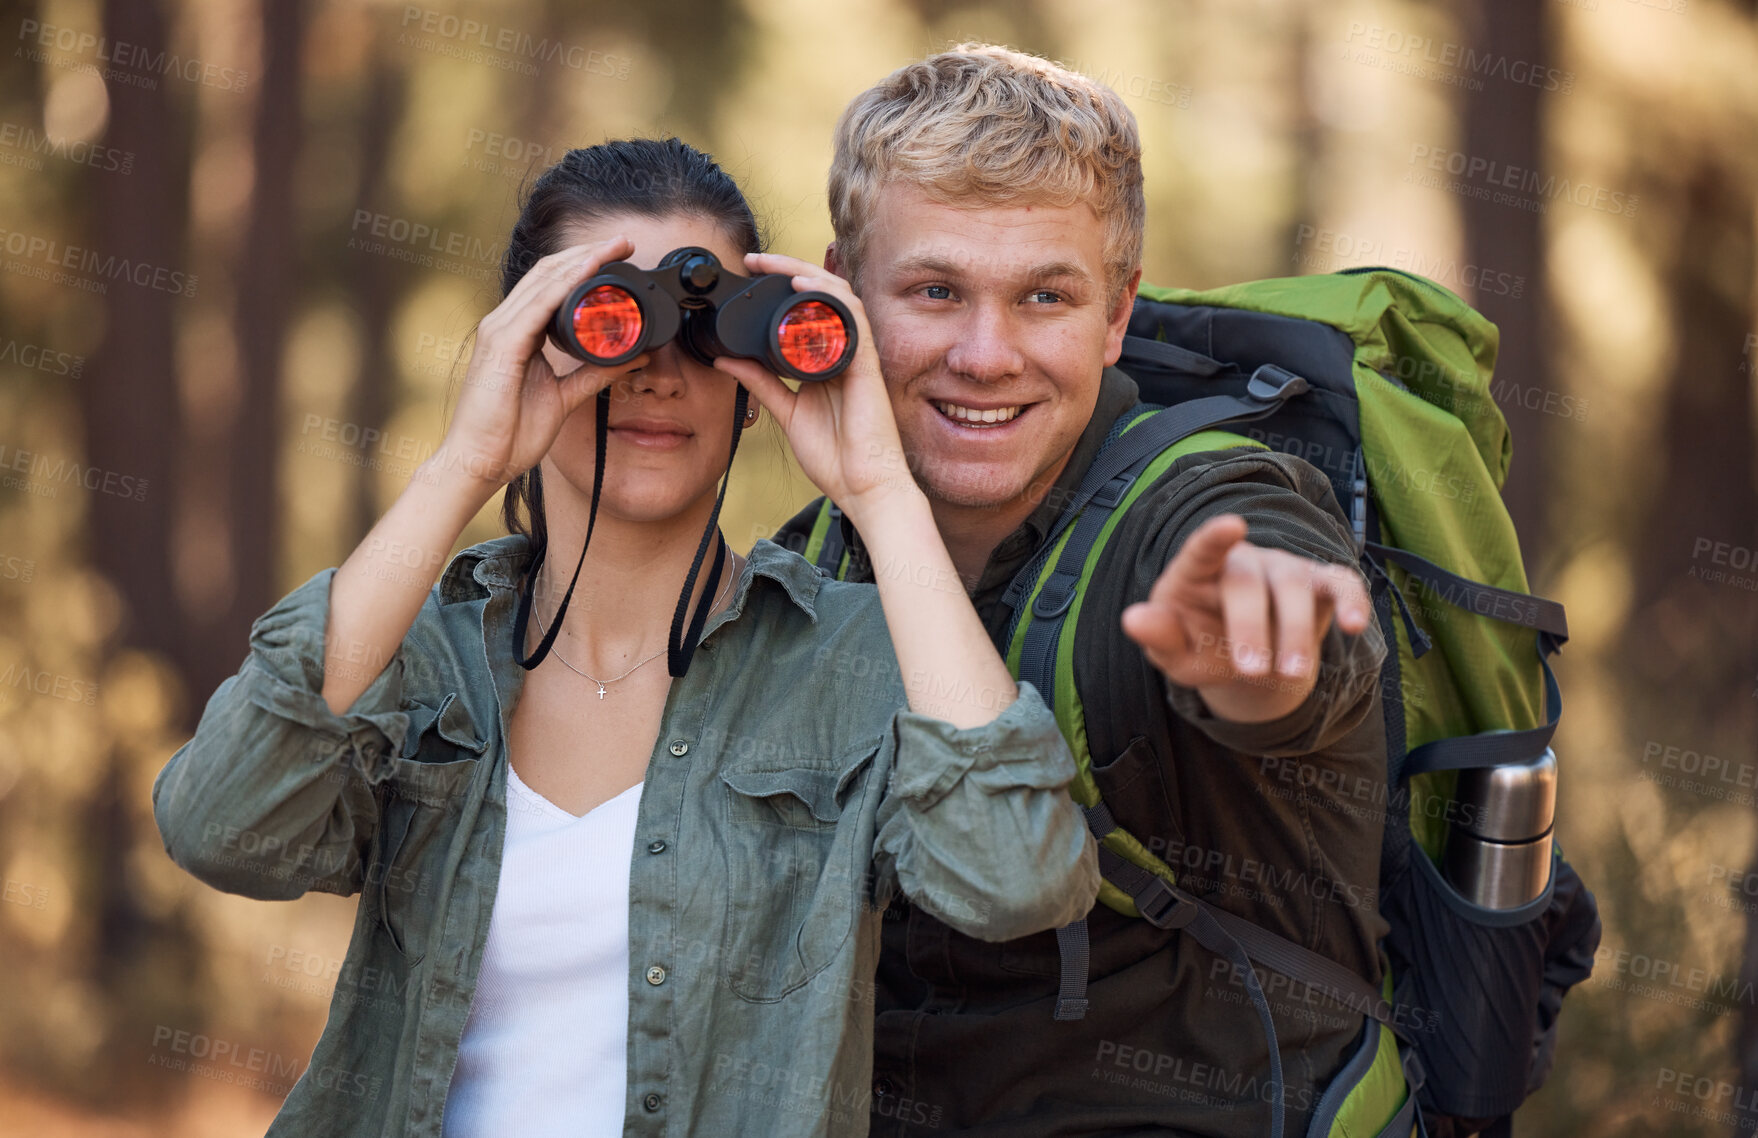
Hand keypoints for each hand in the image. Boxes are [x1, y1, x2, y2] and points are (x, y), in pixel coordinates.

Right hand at [436, 237, 650, 495]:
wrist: (479, 462)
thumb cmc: (509, 434)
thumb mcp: (563, 397)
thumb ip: (593, 374)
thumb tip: (631, 358)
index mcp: (516, 333)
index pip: (549, 285)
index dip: (582, 266)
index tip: (617, 257)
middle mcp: (504, 324)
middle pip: (547, 273)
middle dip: (587, 253)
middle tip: (623, 242)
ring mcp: (499, 331)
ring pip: (543, 281)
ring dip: (581, 260)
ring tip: (612, 248)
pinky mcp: (501, 344)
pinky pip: (537, 306)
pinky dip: (565, 285)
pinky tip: (588, 271)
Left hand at [709, 252, 921, 523]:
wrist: (863, 486)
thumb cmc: (836, 456)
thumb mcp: (787, 413)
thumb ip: (761, 384)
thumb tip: (728, 361)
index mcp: (826, 361)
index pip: (806, 311)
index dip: (780, 287)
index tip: (750, 275)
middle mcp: (843, 352)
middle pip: (822, 295)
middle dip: (788, 269)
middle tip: (755, 260)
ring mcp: (857, 356)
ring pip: (838, 297)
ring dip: (806, 273)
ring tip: (775, 264)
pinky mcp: (866, 365)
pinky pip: (852, 319)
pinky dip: (829, 297)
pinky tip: (805, 285)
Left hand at [1121, 514, 1372, 721]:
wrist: (1248, 661)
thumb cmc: (1201, 645)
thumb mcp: (1176, 653)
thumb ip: (1158, 636)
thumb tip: (1131, 619)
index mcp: (1198, 571)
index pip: (1202, 549)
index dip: (1215, 537)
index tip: (1231, 526)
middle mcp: (1244, 561)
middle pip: (1248, 581)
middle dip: (1251, 626)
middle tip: (1253, 670)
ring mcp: (1284, 569)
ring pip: (1294, 586)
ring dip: (1294, 631)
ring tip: (1292, 673)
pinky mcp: (1320, 585)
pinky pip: (1341, 584)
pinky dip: (1351, 601)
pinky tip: (1354, 624)